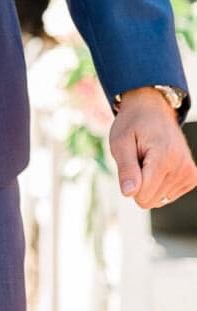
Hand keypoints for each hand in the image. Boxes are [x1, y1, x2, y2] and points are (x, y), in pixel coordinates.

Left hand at [109, 89, 196, 208]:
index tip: (131, 161)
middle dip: (139, 184)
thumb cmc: (132, 125)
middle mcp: (182, 167)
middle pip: (150, 201)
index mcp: (164, 158)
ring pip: (159, 200)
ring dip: (149, 183)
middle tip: (139, 160)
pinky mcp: (191, 177)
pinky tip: (158, 164)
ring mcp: (190, 173)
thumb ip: (125, 169)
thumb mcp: (120, 143)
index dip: (129, 183)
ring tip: (148, 160)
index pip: (142, 196)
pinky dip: (159, 184)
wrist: (153, 110)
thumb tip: (129, 194)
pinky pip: (168, 196)